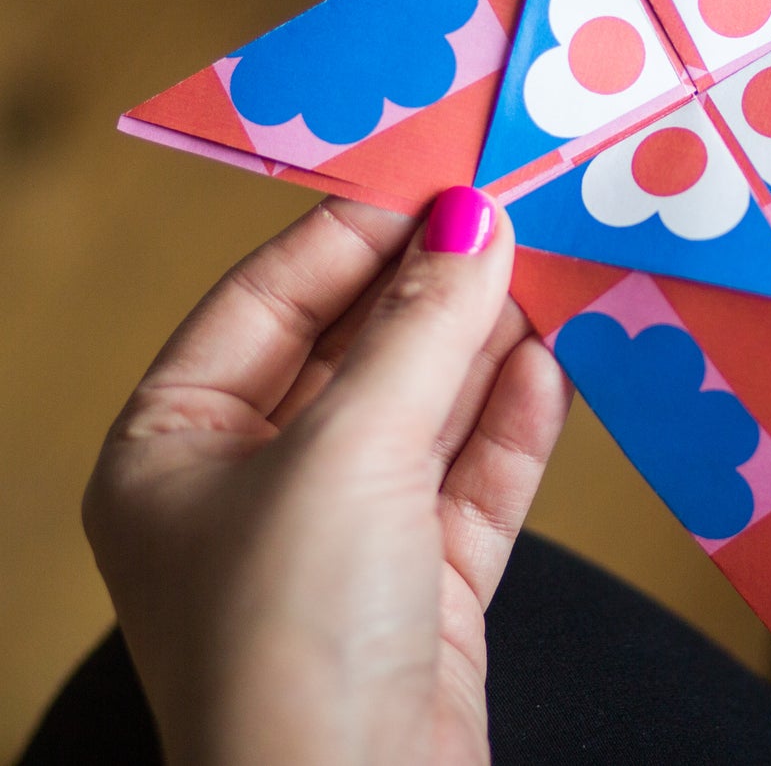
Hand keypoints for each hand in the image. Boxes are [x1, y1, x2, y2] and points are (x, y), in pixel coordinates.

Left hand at [83, 187, 570, 765]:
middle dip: (431, 288)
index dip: (351, 233)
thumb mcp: (350, 449)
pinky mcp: (421, 582)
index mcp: (174, 448)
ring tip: (546, 271)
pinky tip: (553, 360)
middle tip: (507, 216)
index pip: (266, 299)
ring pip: (424, 407)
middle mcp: (252, 486)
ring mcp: (342, 536)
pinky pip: (470, 475)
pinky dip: (512, 419)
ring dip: (484, 344)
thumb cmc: (295, 634)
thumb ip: (420, 326)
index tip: (435, 179)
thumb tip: (474, 222)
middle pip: (355, 349)